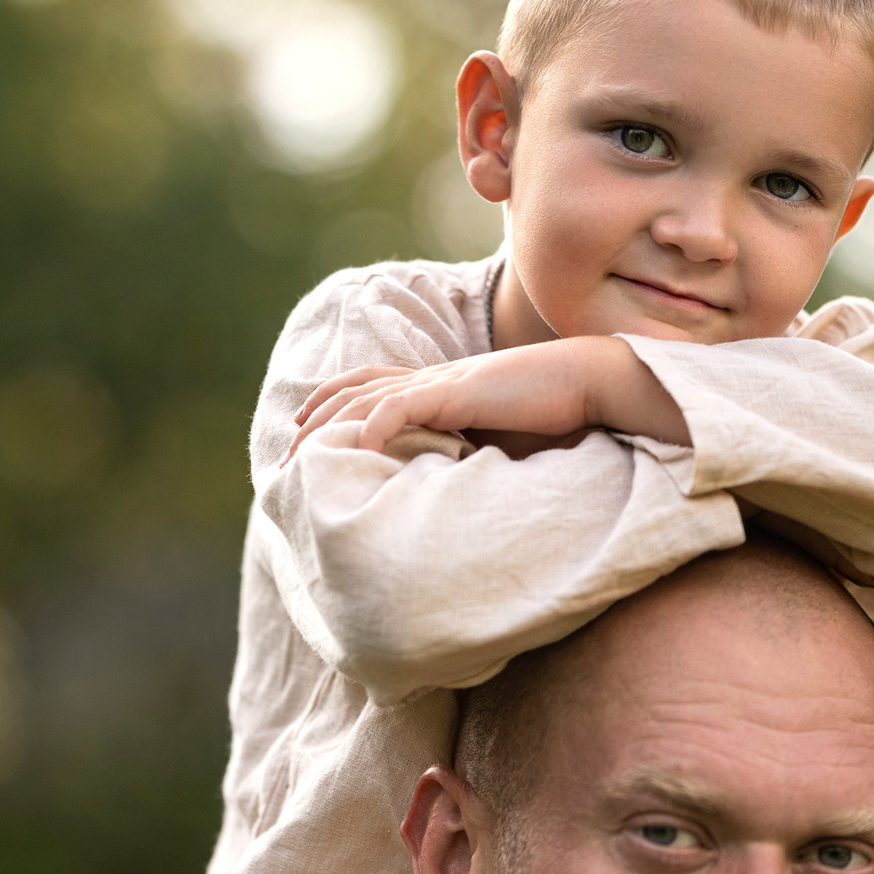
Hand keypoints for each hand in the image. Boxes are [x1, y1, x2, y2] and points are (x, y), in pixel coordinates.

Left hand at [284, 338, 688, 462]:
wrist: (592, 384)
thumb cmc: (558, 417)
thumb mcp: (498, 442)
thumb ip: (465, 456)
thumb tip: (442, 493)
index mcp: (439, 388)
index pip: (367, 386)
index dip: (329, 408)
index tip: (302, 441)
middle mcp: (432, 380)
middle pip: (351, 392)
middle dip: (311, 425)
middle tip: (281, 463)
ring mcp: (442, 383)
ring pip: (364, 400)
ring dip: (327, 431)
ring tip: (301, 463)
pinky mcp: (458, 392)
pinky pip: (401, 408)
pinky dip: (374, 427)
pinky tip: (357, 452)